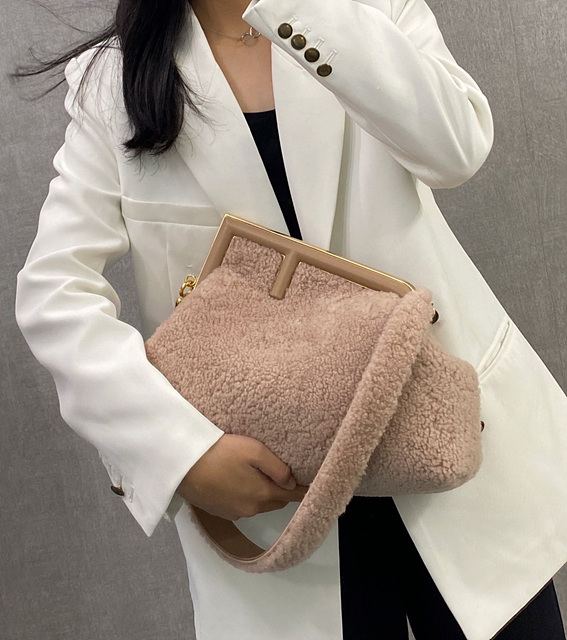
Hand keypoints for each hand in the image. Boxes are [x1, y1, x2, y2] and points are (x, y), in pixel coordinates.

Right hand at [176, 433, 308, 519]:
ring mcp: (233, 513)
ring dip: (264, 495)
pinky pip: (242, 506)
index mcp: (262, 495)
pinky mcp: (218, 511)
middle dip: (282, 492)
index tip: (311, 486)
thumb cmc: (220, 452)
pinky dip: (247, 498)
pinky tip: (240, 483)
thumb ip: (277, 467)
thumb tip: (291, 482)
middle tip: (286, 476)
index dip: (301, 490)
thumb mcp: (253, 450)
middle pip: (275, 502)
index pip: (290, 496)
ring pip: (258, 505)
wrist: (181, 464)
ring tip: (262, 477)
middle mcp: (250, 509)